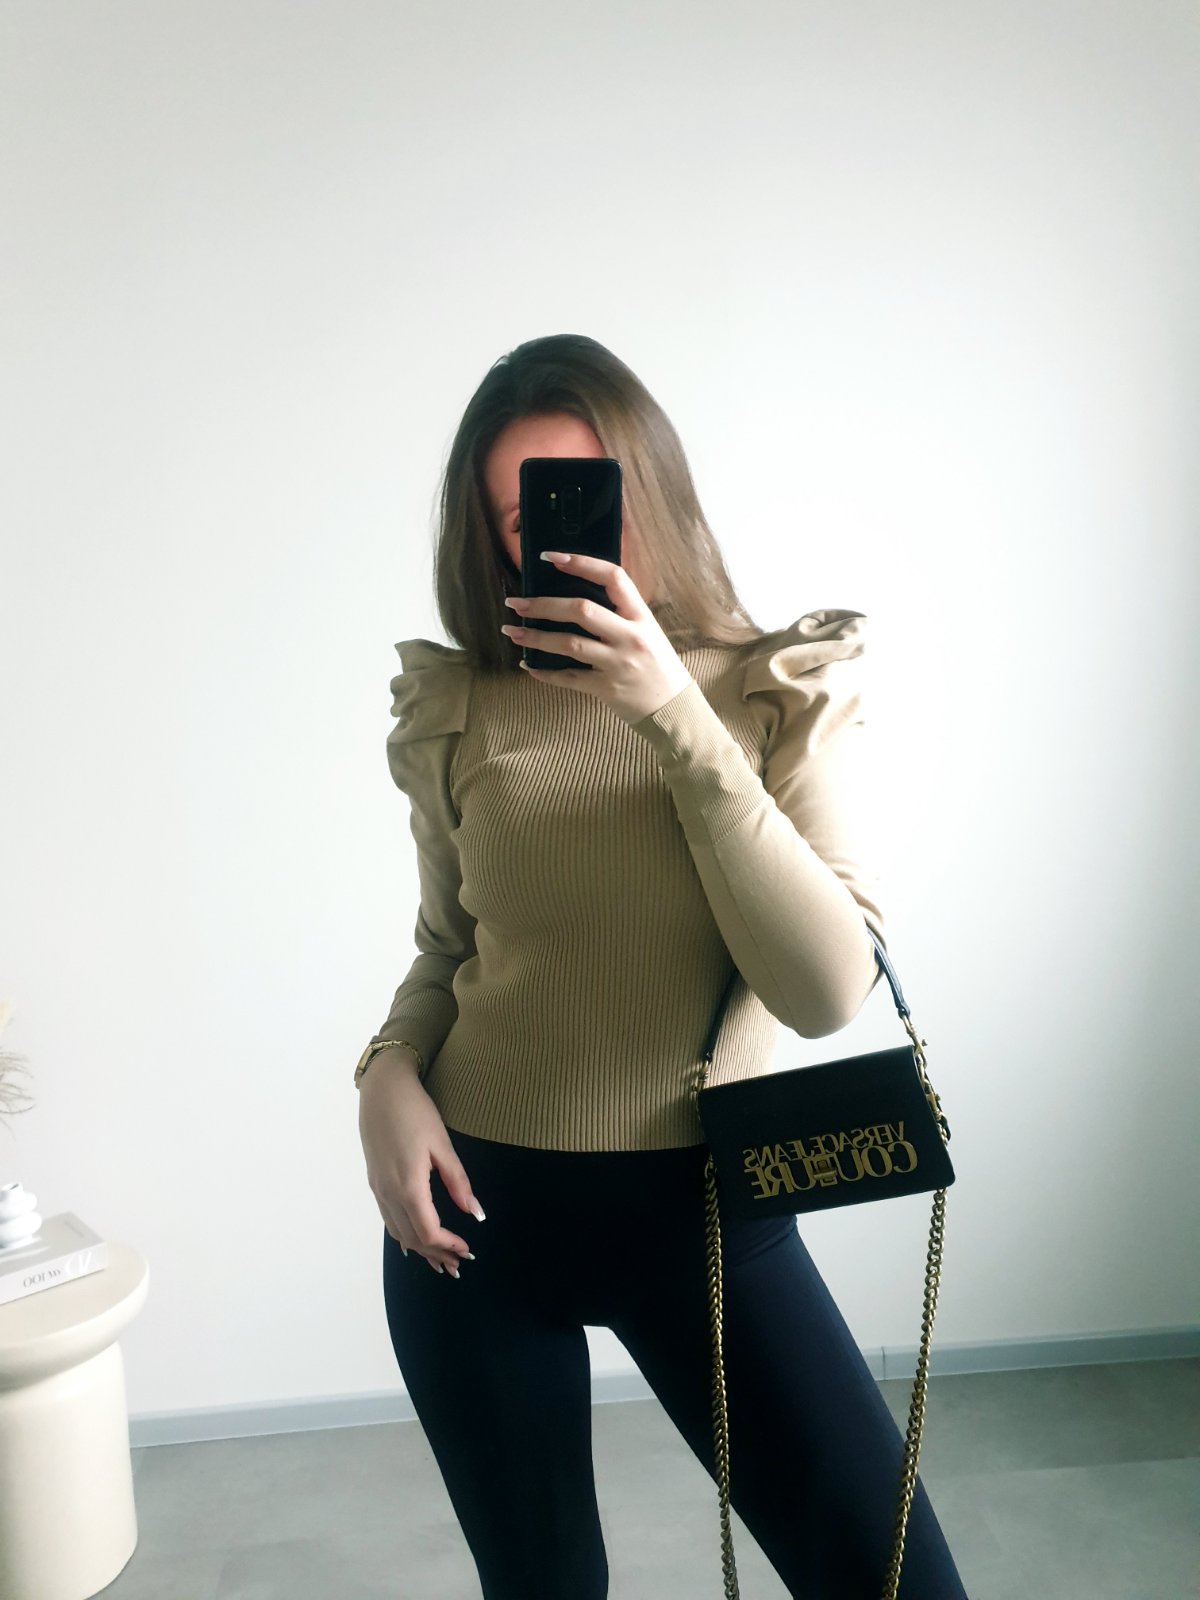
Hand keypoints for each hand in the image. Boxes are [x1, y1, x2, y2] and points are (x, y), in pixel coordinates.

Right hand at [358, 1058, 482, 1277]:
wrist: (382, 1090)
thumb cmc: (416, 1112)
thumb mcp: (443, 1145)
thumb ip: (458, 1182)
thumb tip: (476, 1213)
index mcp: (408, 1186)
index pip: (428, 1232)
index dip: (448, 1246)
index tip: (467, 1250)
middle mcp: (389, 1194)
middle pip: (412, 1238)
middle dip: (436, 1254)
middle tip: (458, 1265)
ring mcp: (378, 1189)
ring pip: (397, 1232)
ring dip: (420, 1249)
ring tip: (440, 1261)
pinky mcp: (375, 1182)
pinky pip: (389, 1219)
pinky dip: (404, 1235)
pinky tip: (414, 1242)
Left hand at [500, 551, 694, 723]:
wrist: (674, 709)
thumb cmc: (658, 666)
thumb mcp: (649, 631)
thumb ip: (620, 614)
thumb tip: (576, 597)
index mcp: (641, 616)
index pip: (612, 577)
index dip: (580, 563)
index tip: (550, 557)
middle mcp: (630, 636)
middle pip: (581, 610)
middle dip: (543, 604)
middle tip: (517, 602)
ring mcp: (618, 663)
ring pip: (569, 644)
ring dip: (535, 637)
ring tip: (513, 631)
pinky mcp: (606, 688)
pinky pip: (568, 678)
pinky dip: (545, 672)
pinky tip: (528, 665)